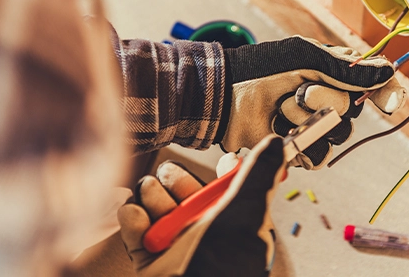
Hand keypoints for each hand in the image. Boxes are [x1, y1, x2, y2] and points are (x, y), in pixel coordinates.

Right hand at [118, 135, 285, 276]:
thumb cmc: (221, 267)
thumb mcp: (246, 215)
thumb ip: (258, 176)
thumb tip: (276, 144)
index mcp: (234, 224)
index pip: (229, 188)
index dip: (223, 171)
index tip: (223, 163)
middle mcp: (205, 233)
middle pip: (186, 190)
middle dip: (175, 179)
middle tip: (171, 180)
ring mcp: (176, 246)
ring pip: (159, 205)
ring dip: (151, 196)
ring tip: (152, 201)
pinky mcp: (149, 260)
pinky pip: (136, 230)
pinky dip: (132, 218)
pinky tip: (136, 214)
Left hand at [216, 36, 404, 168]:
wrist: (225, 95)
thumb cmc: (262, 68)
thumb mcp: (305, 58)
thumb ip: (347, 69)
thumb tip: (389, 71)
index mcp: (334, 72)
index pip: (372, 84)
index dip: (385, 93)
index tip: (388, 102)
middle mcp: (328, 98)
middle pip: (354, 110)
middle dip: (325, 100)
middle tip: (298, 91)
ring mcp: (314, 124)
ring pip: (338, 135)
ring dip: (308, 121)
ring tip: (281, 109)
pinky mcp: (299, 147)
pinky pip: (318, 155)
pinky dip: (301, 143)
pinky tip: (280, 129)